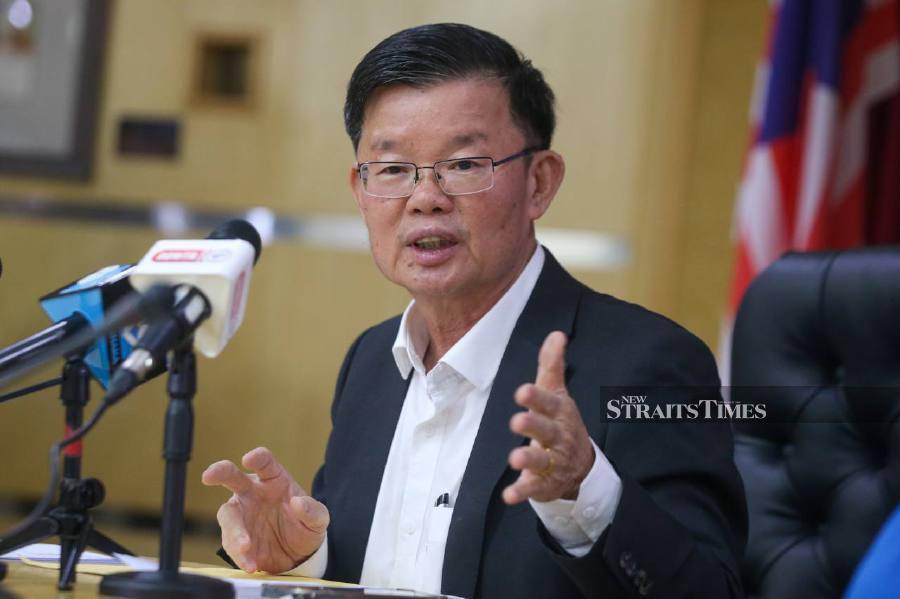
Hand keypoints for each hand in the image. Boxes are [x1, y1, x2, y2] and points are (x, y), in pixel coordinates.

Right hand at [201, 447, 328, 572]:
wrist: (299, 555)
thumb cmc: (306, 526)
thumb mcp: (318, 520)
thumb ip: (312, 511)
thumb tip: (298, 503)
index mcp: (274, 479)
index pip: (264, 462)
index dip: (257, 458)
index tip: (249, 458)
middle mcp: (253, 492)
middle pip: (232, 477)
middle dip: (219, 473)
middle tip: (209, 475)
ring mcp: (242, 514)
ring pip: (229, 515)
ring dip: (235, 531)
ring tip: (246, 547)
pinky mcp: (236, 537)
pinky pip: (232, 543)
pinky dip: (240, 555)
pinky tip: (251, 564)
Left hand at [503, 331, 594, 503]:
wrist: (581, 465)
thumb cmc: (561, 421)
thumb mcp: (558, 392)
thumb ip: (552, 365)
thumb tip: (556, 334)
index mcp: (560, 412)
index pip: (549, 402)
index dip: (537, 398)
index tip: (522, 391)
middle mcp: (559, 437)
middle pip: (547, 431)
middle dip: (533, 426)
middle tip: (516, 421)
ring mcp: (554, 461)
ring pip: (542, 460)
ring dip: (528, 460)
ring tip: (514, 459)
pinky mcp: (546, 483)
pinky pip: (535, 488)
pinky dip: (523, 492)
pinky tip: (509, 495)